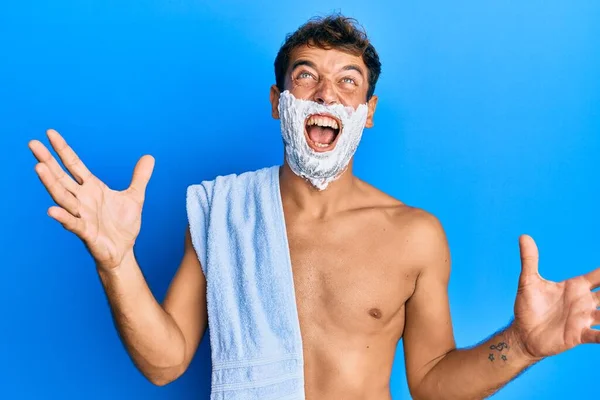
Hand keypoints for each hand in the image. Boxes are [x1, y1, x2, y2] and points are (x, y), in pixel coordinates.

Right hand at [29, 129, 154, 270]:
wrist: (124, 251)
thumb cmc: (123, 225)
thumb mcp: (135, 197)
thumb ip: (140, 177)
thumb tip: (149, 157)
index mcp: (92, 188)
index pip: (74, 165)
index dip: (63, 149)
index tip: (50, 133)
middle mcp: (82, 200)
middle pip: (61, 177)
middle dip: (47, 161)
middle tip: (32, 143)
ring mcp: (82, 215)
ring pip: (62, 197)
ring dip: (50, 183)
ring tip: (39, 167)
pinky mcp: (86, 233)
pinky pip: (73, 224)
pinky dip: (63, 217)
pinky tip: (52, 210)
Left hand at [512, 235, 599, 359]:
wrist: (523, 334)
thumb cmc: (528, 307)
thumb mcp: (528, 281)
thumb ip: (529, 260)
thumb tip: (523, 236)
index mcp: (576, 287)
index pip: (599, 276)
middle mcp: (584, 302)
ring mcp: (584, 318)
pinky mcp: (579, 334)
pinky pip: (599, 336)